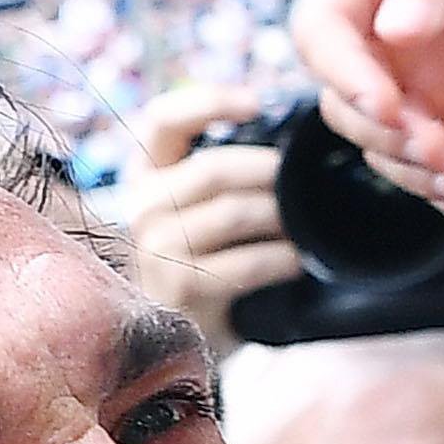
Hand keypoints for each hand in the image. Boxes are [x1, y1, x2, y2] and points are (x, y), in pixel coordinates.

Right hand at [123, 86, 303, 353]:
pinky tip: (298, 263)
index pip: (163, 119)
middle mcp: (140, 208)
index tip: (257, 102)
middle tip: (303, 182)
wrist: (181, 341)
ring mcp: (155, 251)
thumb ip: (218, 175)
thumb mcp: (195, 211)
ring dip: (281, 217)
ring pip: (233, 213)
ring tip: (304, 225)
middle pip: (213, 168)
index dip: (209, 101)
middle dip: (270, 171)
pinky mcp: (181, 289)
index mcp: (143, 175)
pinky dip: (282, 260)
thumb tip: (284, 135)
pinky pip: (246, 263)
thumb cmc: (201, 265)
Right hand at [293, 0, 443, 227]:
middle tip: (435, 147)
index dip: (344, 76)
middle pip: (347, 105)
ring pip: (393, 149)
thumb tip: (397, 34)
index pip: (323, 33)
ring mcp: (433, 81)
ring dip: (420, 176)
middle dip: (385, 138)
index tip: (388, 104)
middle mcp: (390, 34)